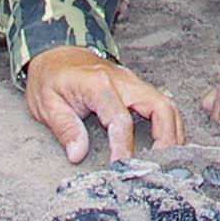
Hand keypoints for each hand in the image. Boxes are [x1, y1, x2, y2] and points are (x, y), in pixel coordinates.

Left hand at [25, 42, 186, 162]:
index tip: (121, 166)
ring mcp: (133, 83)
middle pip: (159, 106)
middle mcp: (123, 81)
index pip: (121, 119)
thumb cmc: (52, 77)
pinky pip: (162, 104)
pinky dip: (169, 125)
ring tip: (167, 160)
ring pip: (167, 104)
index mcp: (98, 84)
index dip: (124, 146)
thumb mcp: (47, 104)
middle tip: (159, 165)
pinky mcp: (137, 89)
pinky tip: (166, 145)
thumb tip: (77, 154)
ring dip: (173, 132)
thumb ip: (65, 128)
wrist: (57, 53)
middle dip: (166, 137)